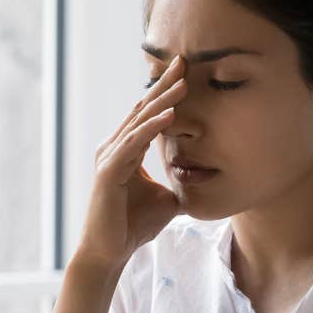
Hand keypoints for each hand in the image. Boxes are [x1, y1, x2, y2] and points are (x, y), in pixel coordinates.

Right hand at [73, 53, 188, 270]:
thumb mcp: (167, 199)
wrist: (111, 252)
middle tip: (183, 60)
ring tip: (183, 82)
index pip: (149, 114)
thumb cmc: (134, 226)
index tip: (186, 72)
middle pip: (143, 109)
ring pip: (139, 122)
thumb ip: (179, 184)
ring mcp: (110, 158)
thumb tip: (204, 182)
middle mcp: (114, 147)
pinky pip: (134, 144)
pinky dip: (152, 128)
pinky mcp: (109, 172)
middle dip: (164, 85)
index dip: (166, 92)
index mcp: (126, 150)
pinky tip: (170, 115)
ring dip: (163, 101)